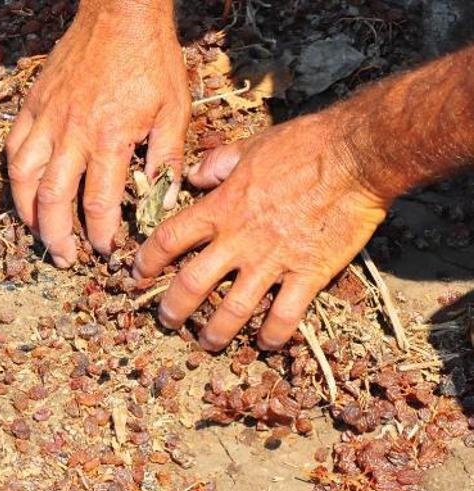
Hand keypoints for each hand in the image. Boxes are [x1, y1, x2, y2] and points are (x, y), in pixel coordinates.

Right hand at [5, 1, 189, 266]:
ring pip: (24, 176)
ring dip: (28, 212)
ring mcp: (47, 118)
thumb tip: (165, 197)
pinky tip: (22, 190)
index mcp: (110, 138)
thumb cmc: (150, 60)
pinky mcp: (33, 104)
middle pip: (54, 198)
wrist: (120, 14)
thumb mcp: (174, 109)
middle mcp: (72, 133)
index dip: (100, 233)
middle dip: (57, 236)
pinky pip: (14, 146)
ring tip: (36, 233)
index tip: (105, 250)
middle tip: (64, 258)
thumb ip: (168, 156)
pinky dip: (15, 175)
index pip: (99, 202)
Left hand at [132, 111, 390, 351]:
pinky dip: (272, 335)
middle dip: (173, 308)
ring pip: (232, 309)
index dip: (147, 261)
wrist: (355, 155)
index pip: (169, 239)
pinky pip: (285, 316)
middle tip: (166, 321)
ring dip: (215, 331)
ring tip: (206, 342)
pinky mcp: (308, 274)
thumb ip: (216, 164)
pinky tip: (265, 343)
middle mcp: (240, 239)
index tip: (137, 275)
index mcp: (221, 207)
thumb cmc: (303, 145)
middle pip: (192, 284)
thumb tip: (192, 174)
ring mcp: (273, 260)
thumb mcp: (249, 147)